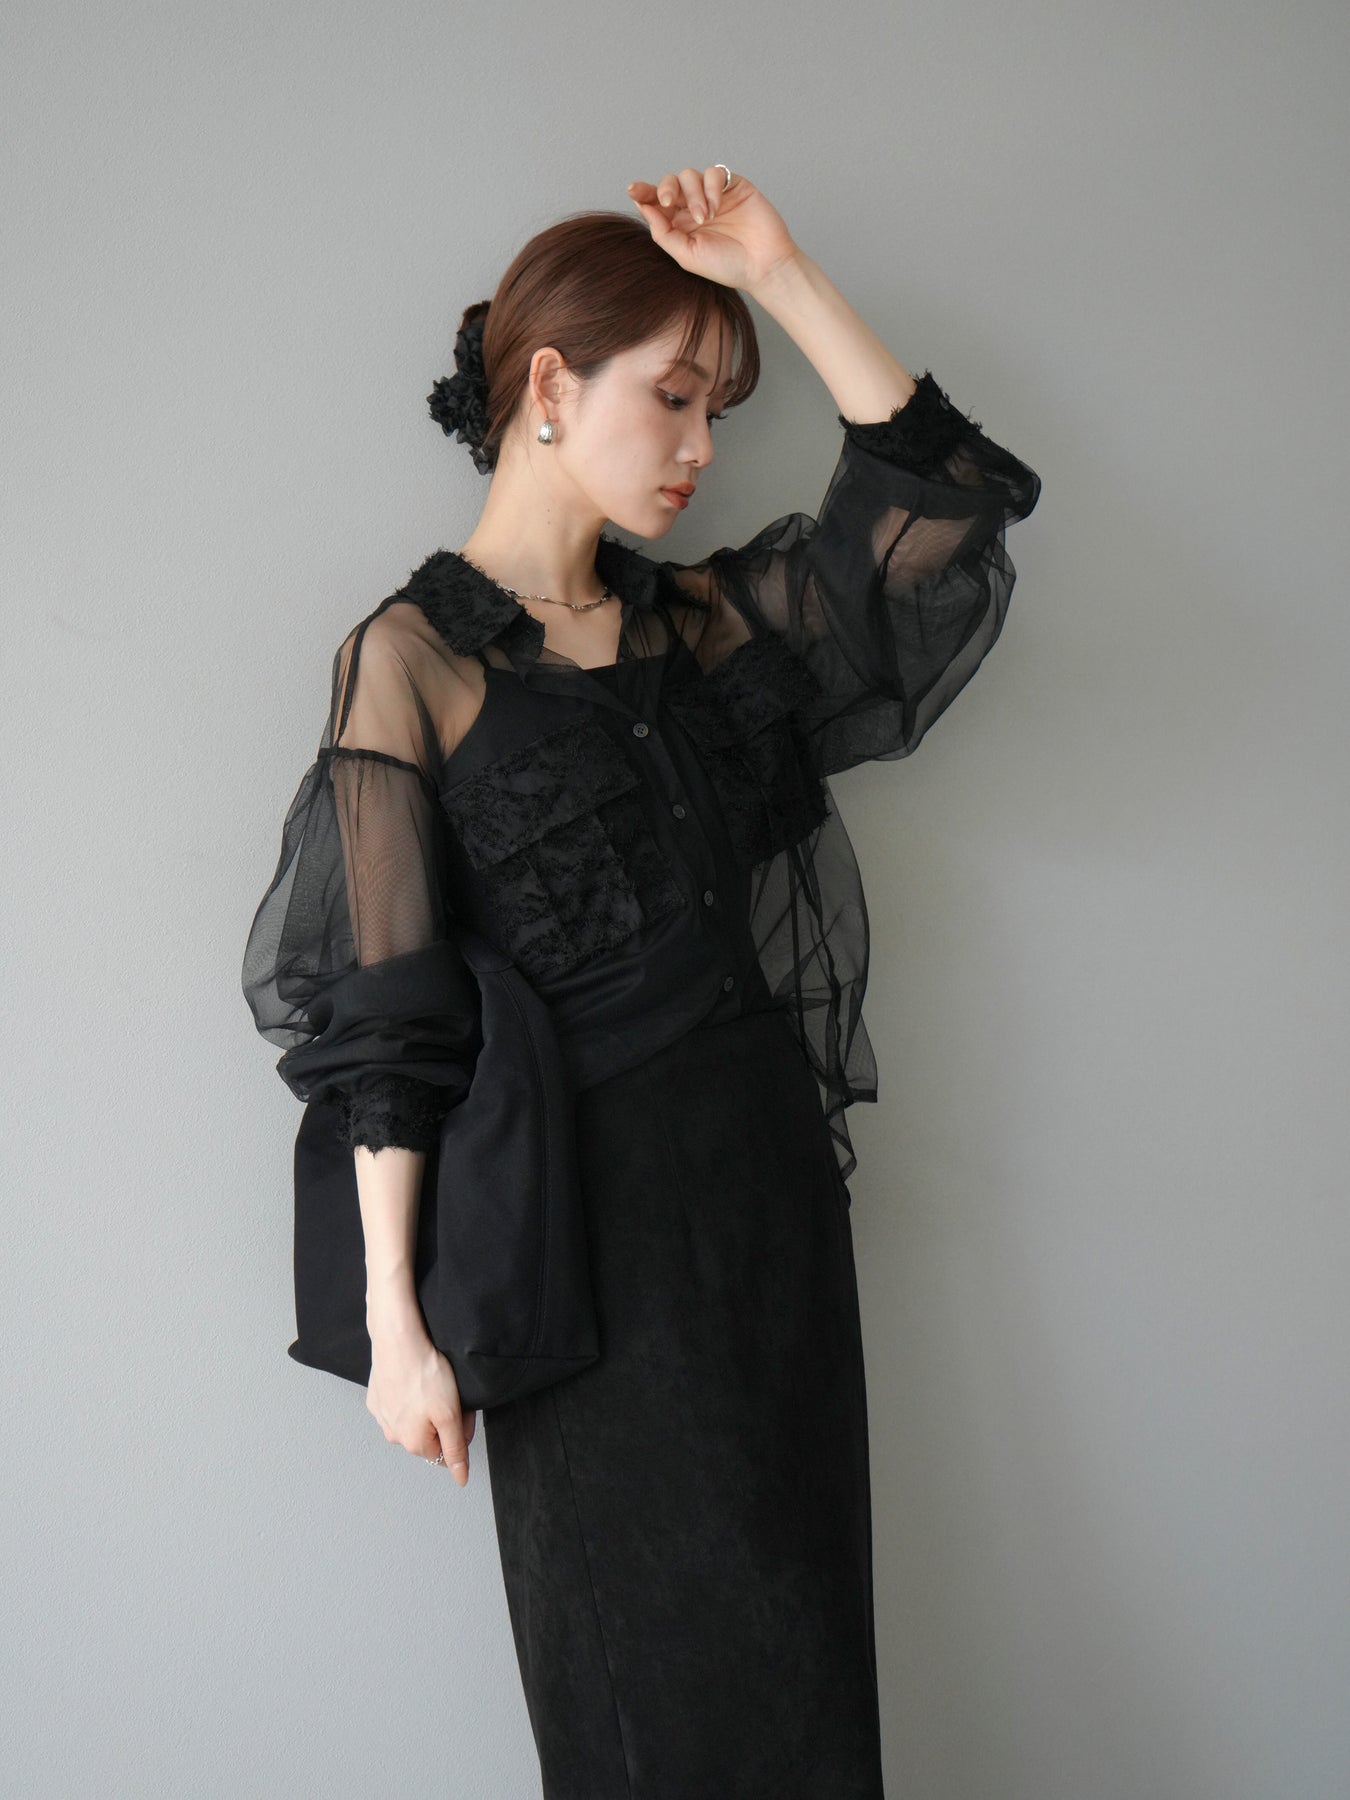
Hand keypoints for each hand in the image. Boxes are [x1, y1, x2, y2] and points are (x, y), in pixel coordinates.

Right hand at [366, 1312, 476, 1486]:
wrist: (398, 1341)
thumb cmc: (425, 1374)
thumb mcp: (451, 1414)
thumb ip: (456, 1449)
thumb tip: (461, 1478)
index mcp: (413, 1443)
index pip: (445, 1454)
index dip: (459, 1433)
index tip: (460, 1412)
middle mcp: (393, 1435)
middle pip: (428, 1437)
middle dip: (442, 1421)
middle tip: (448, 1394)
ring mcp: (381, 1416)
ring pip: (412, 1420)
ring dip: (424, 1408)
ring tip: (428, 1384)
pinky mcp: (376, 1397)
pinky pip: (398, 1403)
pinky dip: (408, 1394)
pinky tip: (413, 1379)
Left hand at [626, 165, 801, 294]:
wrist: (762, 265)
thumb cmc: (727, 266)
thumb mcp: (687, 255)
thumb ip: (663, 233)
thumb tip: (643, 208)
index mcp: (681, 224)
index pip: (657, 202)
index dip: (644, 192)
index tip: (632, 190)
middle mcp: (694, 207)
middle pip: (671, 183)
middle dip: (665, 189)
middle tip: (669, 203)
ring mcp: (713, 195)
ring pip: (690, 175)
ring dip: (693, 194)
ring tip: (705, 217)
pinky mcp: (733, 185)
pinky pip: (714, 173)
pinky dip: (711, 187)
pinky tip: (717, 206)